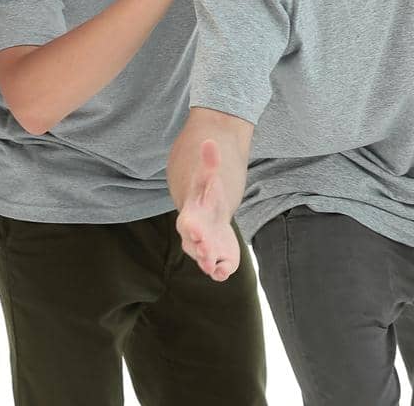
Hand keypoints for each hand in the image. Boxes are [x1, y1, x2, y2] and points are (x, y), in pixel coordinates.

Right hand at [175, 139, 241, 281]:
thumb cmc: (207, 194)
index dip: (192, 227)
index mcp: (191, 215)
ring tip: (215, 267)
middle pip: (193, 244)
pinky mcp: (219, 256)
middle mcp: (195, 235)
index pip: (188, 222)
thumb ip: (210, 161)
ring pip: (204, 259)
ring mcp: (206, 247)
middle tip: (206, 252)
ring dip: (209, 263)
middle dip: (199, 248)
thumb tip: (210, 142)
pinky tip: (225, 271)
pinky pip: (219, 268)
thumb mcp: (209, 176)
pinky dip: (221, 271)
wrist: (209, 212)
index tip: (196, 229)